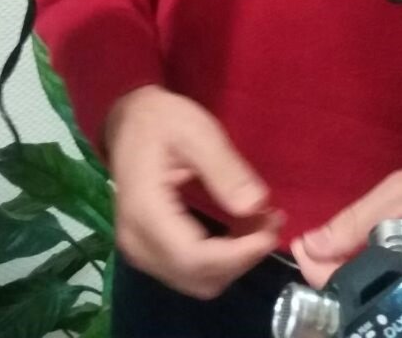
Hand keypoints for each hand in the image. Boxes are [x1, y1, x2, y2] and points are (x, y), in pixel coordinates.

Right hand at [105, 85, 281, 299]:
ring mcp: (141, 252)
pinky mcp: (150, 252)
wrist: (130, 121)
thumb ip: (225, 169)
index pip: (194, 257)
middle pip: (198, 276)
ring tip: (261, 223)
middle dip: (242, 258)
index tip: (271, 231)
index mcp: (144, 211)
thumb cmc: (162, 121)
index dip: (238, 255)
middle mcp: (137, 243)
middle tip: (272, 221)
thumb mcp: (197, 131)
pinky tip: (241, 231)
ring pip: (198, 280)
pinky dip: (222, 258)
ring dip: (235, 260)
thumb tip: (257, 206)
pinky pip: (191, 271)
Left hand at [292, 152, 401, 286]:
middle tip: (312, 245)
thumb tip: (310, 245)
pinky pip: (390, 288)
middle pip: (360, 298)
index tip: (300, 244)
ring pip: (374, 295)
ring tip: (329, 247)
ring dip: (348, 275)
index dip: (318, 269)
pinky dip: (369, 275)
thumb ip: (353, 223)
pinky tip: (358, 254)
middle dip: (330, 276)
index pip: (350, 287)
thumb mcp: (397, 194)